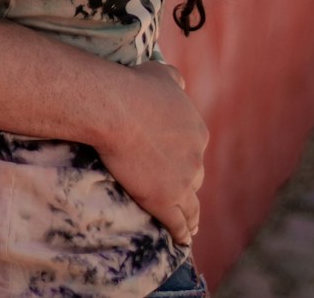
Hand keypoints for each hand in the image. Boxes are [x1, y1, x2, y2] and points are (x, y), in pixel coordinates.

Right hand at [94, 61, 205, 247]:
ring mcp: (182, 182)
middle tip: (179, 193)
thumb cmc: (134, 86)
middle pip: (195, 178)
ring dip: (191, 216)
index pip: (194, 150)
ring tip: (189, 227)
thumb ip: (174, 80)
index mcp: (197, 131)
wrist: (115, 107)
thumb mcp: (161, 72)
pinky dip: (181, 234)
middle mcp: (196, 158)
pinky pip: (177, 223)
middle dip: (187, 184)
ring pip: (191, 205)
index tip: (177, 163)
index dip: (185, 158)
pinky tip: (181, 241)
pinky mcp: (164, 200)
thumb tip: (180, 83)